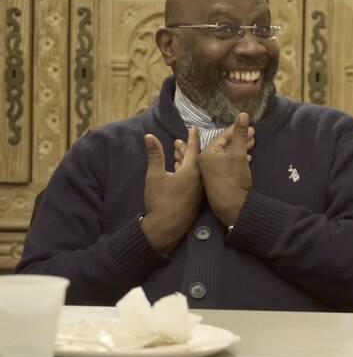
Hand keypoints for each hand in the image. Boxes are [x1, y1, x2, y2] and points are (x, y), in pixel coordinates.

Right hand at [142, 127, 202, 254]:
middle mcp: (200, 179)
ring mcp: (199, 189)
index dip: (193, 137)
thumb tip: (149, 136)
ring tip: (178, 152)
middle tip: (180, 141)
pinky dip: (187, 170)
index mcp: (192, 171)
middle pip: (194, 158)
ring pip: (193, 169)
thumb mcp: (155, 176)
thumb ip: (155, 155)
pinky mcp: (195, 198)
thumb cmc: (160, 201)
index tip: (194, 127)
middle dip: (186, 148)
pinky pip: (194, 178)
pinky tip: (179, 170)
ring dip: (185, 160)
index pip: (194, 148)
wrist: (166, 229)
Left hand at [197, 113, 252, 225]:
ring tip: (252, 145)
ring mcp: (210, 173)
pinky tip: (248, 159)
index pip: (222, 137)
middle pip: (224, 146)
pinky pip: (227, 165)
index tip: (249, 127)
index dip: (237, 130)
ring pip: (226, 156)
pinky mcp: (217, 181)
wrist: (232, 206)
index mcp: (206, 154)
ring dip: (240, 149)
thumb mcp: (238, 153)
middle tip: (253, 135)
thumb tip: (243, 114)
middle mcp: (205, 162)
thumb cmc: (233, 177)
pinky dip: (237, 160)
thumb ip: (240, 134)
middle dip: (239, 140)